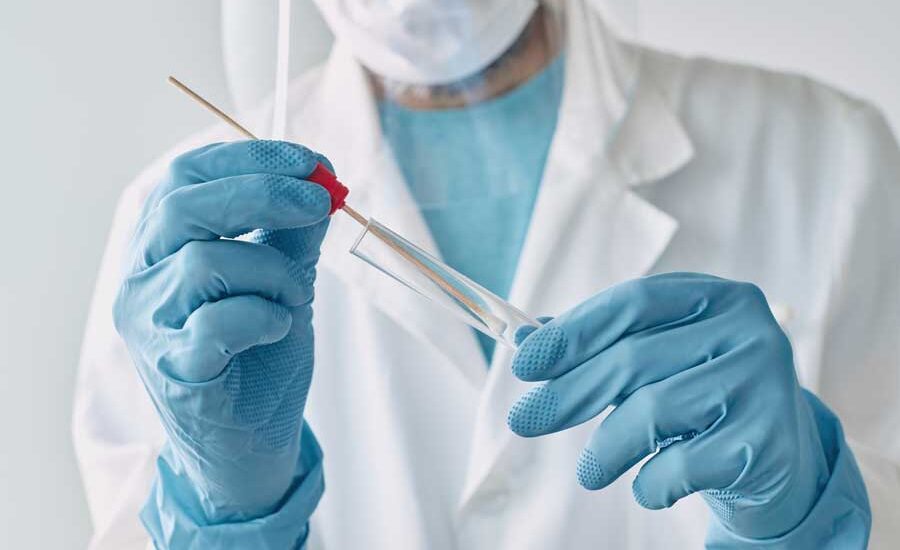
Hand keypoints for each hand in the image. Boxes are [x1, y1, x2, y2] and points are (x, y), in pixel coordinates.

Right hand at [114, 140, 331, 520]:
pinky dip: (263, 318)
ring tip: (294, 297)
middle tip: (319, 202)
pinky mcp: (172, 368)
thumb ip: (292, 234)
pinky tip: (276, 330)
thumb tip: (323, 181)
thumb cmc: (259, 356)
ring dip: (273, 272)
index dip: (251, 158)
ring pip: (205, 262)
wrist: (249, 442)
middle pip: (185, 205)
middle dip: (264, 193)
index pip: (188, 175)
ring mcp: (148, 324)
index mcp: (162, 245)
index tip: (312, 162)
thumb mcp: (282, 281)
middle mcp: (140, 278)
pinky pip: (218, 323)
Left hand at [507, 273, 829, 538]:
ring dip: (606, 449)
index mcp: (715, 296)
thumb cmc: (700, 395)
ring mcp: (763, 384)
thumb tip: (523, 339)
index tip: (523, 362)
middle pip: (634, 358)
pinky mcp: (768, 442)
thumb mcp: (654, 359)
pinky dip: (651, 483)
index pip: (632, 302)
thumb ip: (595, 344)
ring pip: (654, 411)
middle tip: (523, 420)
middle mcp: (747, 331)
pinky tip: (645, 487)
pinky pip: (684, 464)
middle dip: (568, 393)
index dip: (572, 332)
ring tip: (589, 472)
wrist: (778, 458)